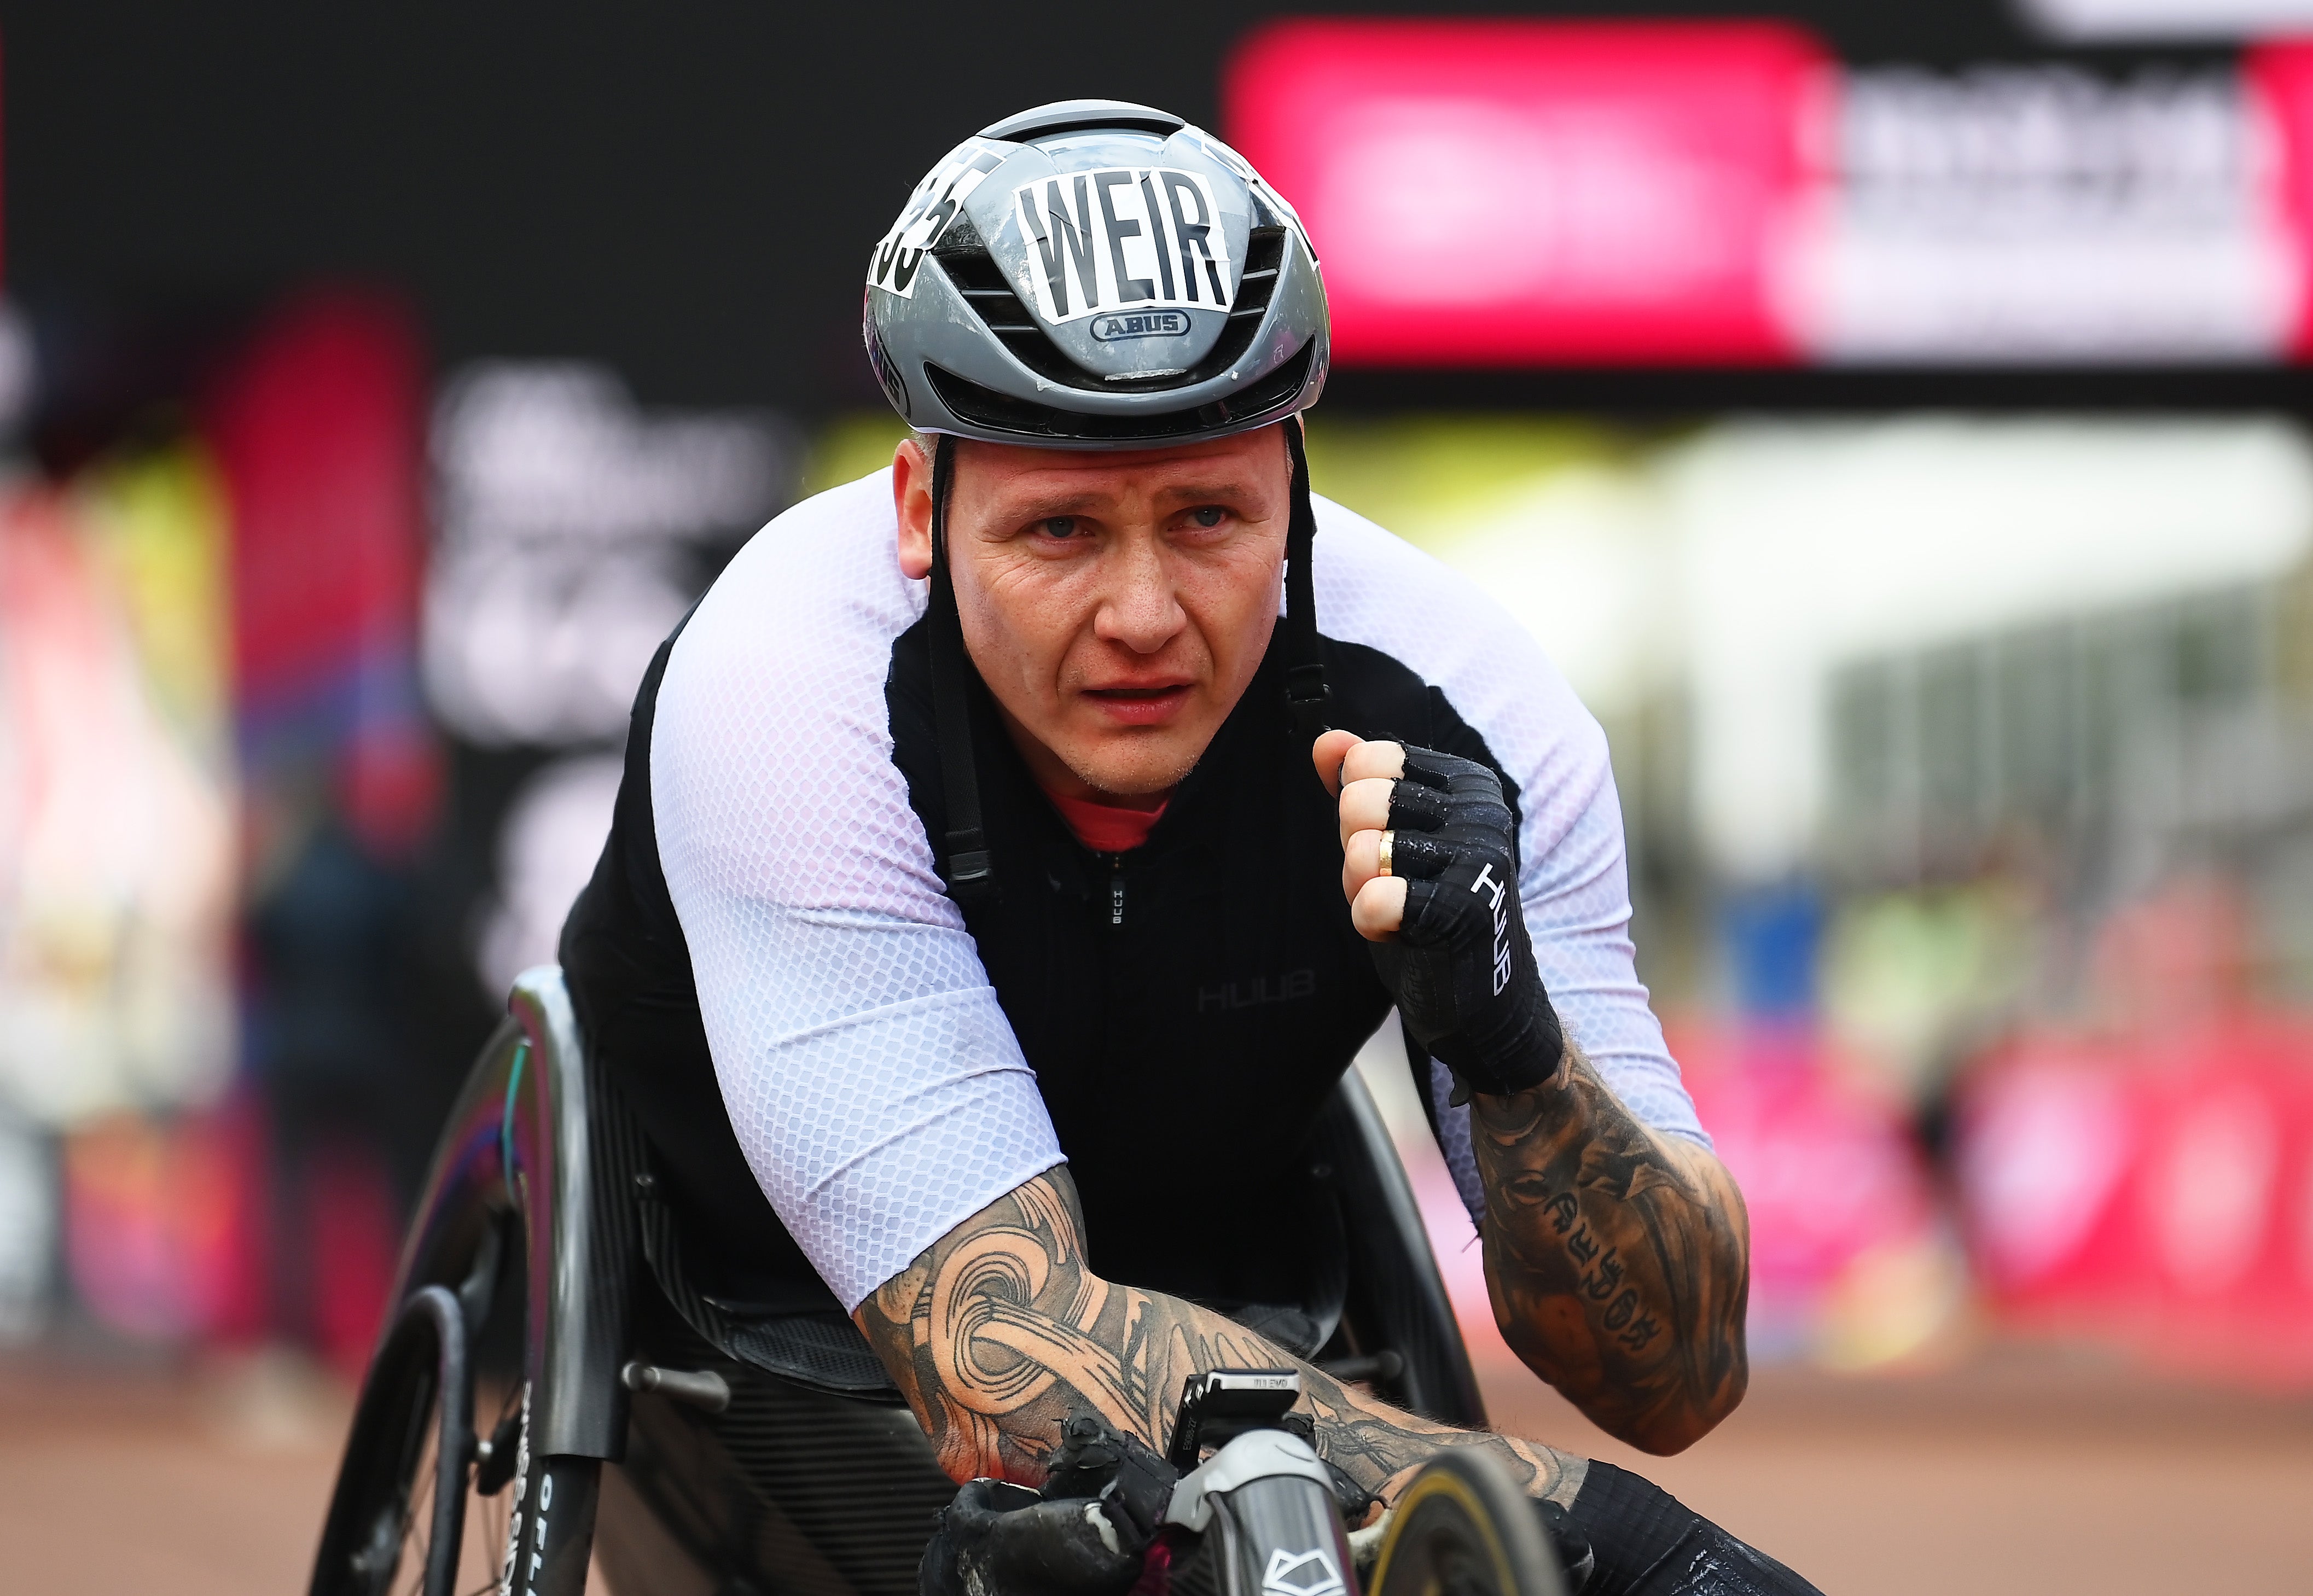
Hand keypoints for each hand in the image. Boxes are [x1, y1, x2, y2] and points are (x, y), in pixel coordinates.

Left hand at [1314, 732, 1564, 1098]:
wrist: (1483, 1005)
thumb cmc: (1433, 917)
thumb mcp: (1391, 840)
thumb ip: (1358, 785)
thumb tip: (1326, 742)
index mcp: (1468, 784)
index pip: (1370, 760)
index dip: (1356, 810)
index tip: (1391, 846)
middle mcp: (1482, 813)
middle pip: (1360, 800)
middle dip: (1355, 850)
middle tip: (1391, 883)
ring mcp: (1480, 860)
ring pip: (1364, 850)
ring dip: (1362, 890)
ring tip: (1400, 911)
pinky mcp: (1468, 912)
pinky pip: (1375, 900)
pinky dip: (1371, 923)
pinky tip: (1402, 934)